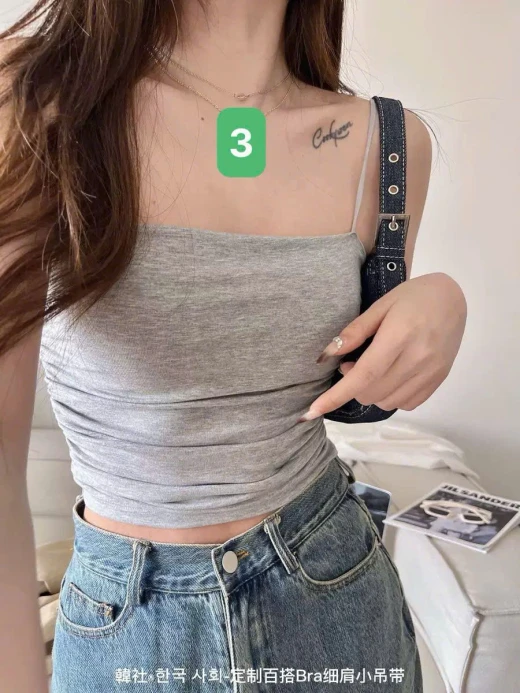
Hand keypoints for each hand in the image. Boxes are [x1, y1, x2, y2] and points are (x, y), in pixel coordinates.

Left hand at [298, 273, 466, 420]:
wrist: (452, 297)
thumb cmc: (413, 297)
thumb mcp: (380, 305)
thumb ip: (354, 332)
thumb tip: (327, 356)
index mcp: (399, 336)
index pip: (364, 375)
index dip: (336, 395)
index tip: (312, 411)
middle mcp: (417, 359)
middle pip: (372, 392)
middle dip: (352, 385)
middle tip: (352, 363)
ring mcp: (431, 373)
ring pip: (387, 402)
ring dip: (370, 392)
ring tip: (373, 368)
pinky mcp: (439, 380)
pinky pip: (407, 403)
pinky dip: (391, 396)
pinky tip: (391, 376)